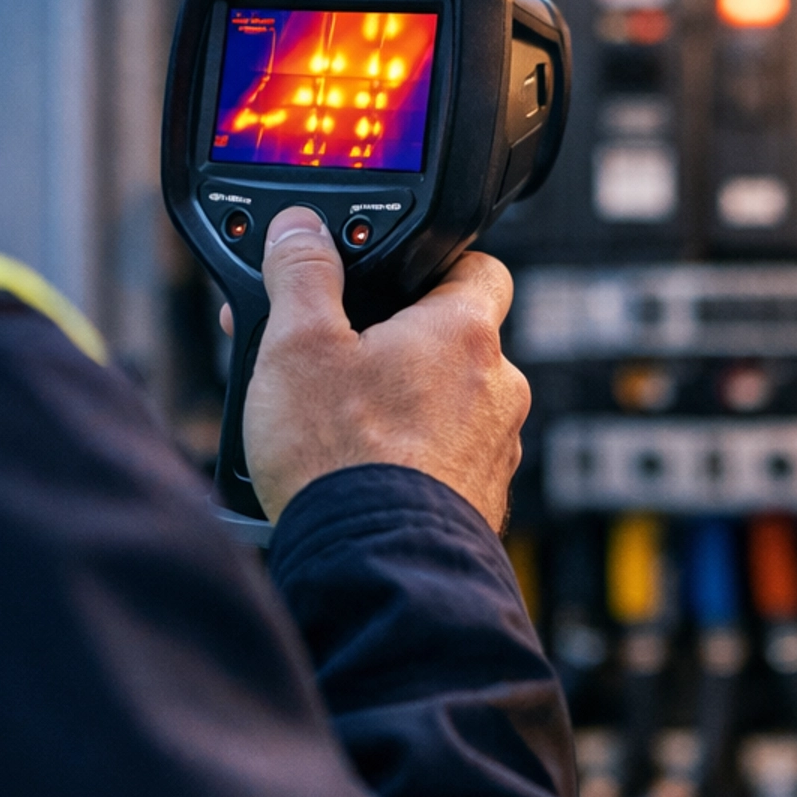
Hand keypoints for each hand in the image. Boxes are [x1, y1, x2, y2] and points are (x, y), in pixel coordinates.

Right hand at [236, 206, 529, 531]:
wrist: (372, 566)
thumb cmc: (342, 458)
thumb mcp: (297, 346)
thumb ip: (301, 274)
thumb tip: (299, 229)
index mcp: (464, 332)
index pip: (478, 266)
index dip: (436, 262)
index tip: (397, 274)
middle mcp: (498, 388)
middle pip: (455, 341)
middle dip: (402, 345)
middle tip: (344, 358)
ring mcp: (496, 450)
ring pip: (453, 404)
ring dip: (408, 406)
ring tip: (343, 423)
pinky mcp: (481, 503)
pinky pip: (450, 461)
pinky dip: (414, 459)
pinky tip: (363, 472)